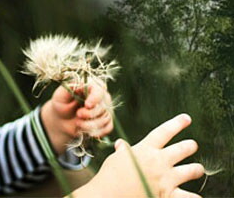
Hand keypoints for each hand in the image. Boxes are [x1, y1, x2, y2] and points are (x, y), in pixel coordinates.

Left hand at [40, 82, 113, 153]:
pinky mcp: (105, 121)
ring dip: (91, 124)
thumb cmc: (61, 104)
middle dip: (90, 114)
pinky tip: (87, 132)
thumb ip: (70, 87)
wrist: (61, 119)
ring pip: (106, 118)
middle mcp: (101, 96)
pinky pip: (108, 128)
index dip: (95, 98)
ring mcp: (105, 109)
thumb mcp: (61, 94)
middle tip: (78, 114)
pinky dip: (98, 132)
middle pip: (104, 106)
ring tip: (78, 123)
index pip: (99, 90)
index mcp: (91, 86)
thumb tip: (81, 84)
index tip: (87, 105)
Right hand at [77, 114, 203, 197]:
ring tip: (198, 169)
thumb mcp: (115, 158)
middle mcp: (159, 162)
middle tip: (192, 145)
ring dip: (197, 169)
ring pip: (192, 170)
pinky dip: (194, 196)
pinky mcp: (168, 195)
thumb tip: (121, 145)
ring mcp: (166, 179)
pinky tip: (196, 196)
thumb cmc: (110, 176)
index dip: (177, 123)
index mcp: (146, 149)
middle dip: (190, 146)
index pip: (164, 132)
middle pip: (183, 149)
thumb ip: (123, 151)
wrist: (110, 194)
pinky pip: (189, 196)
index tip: (186, 118)